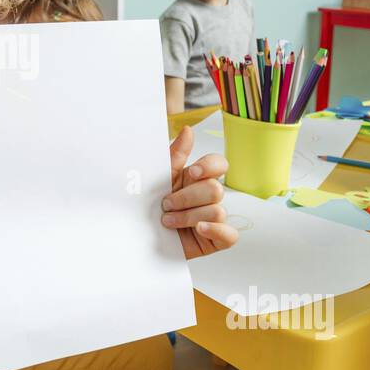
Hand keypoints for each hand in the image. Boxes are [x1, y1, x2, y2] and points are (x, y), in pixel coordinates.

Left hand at [162, 125, 238, 255]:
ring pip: (217, 211)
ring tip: (168, 222)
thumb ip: (176, 155)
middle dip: (186, 198)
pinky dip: (214, 230)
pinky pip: (230, 234)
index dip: (209, 166)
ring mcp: (214, 218)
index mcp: (197, 179)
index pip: (219, 164)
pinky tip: (198, 229)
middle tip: (166, 204)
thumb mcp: (159, 179)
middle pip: (215, 189)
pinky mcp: (216, 239)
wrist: (138, 237)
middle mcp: (208, 197)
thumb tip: (188, 130)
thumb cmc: (149, 206)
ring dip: (188, 217)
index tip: (191, 173)